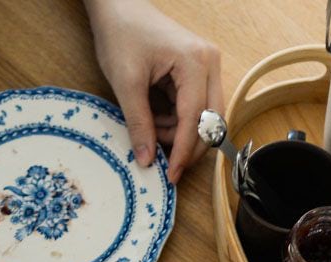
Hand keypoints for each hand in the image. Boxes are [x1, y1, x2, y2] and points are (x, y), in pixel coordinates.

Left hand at [85, 0, 222, 182]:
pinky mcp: (197, 74)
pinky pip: (195, 110)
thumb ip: (138, 123)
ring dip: (179, 135)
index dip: (184, 151)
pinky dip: (176, 124)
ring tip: (149, 130)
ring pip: (205, 119)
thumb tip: (146, 160)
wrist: (118, 9)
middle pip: (212, 121)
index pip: (196, 119)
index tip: (171, 175)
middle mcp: (209, 64)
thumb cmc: (122, 36)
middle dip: (189, 147)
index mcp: (195, 62)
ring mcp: (206, 68)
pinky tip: (155, 120)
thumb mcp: (126, 84)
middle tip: (165, 165)